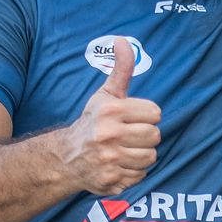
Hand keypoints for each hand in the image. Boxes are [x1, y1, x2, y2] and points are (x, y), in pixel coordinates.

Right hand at [62, 39, 161, 195]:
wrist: (66, 157)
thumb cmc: (92, 122)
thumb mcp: (105, 95)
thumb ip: (121, 70)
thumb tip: (122, 41)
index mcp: (110, 111)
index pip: (155, 113)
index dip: (146, 115)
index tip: (132, 117)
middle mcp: (109, 136)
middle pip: (155, 136)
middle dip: (145, 135)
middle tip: (130, 135)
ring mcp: (110, 160)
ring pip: (150, 157)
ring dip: (141, 154)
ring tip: (126, 149)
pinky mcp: (111, 180)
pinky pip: (140, 176)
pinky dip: (133, 172)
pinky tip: (120, 164)